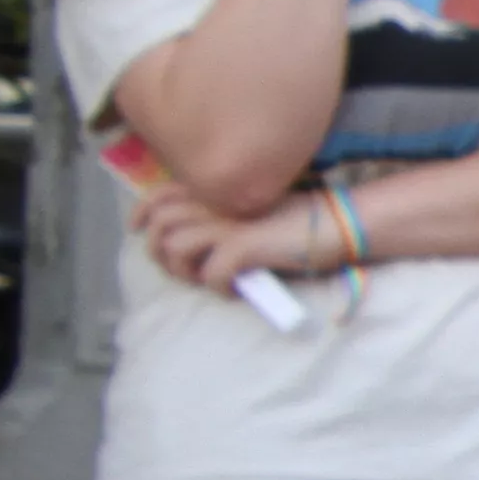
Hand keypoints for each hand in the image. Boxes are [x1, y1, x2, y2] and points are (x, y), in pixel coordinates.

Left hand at [133, 185, 341, 289]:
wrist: (338, 224)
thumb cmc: (301, 219)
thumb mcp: (252, 207)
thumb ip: (222, 211)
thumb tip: (195, 237)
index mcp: (216, 188)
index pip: (159, 194)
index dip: (141, 214)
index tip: (140, 232)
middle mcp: (215, 202)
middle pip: (158, 224)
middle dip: (158, 252)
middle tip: (180, 269)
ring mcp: (226, 223)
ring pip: (174, 248)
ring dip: (184, 272)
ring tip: (208, 280)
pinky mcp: (242, 246)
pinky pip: (209, 274)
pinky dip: (218, 288)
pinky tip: (236, 291)